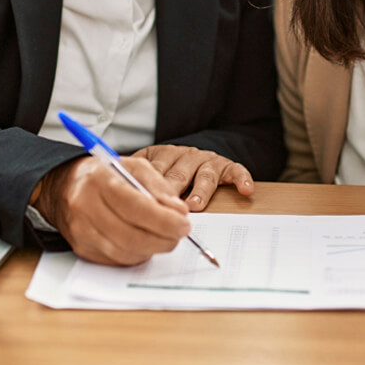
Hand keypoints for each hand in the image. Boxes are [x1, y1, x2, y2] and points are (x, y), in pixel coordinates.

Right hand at [31, 156, 190, 265]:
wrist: (62, 187)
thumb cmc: (102, 174)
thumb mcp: (133, 167)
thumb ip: (158, 186)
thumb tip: (179, 211)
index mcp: (99, 181)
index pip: (136, 207)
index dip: (164, 220)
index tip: (184, 224)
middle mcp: (86, 207)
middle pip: (132, 236)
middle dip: (163, 239)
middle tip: (178, 234)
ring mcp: (82, 231)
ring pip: (126, 253)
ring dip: (152, 249)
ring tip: (163, 237)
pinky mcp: (82, 249)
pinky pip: (116, 260)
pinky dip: (137, 255)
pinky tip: (143, 242)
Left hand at [131, 145, 253, 210]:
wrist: (197, 155)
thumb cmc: (168, 171)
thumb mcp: (148, 172)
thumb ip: (137, 184)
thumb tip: (118, 204)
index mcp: (162, 156)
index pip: (154, 171)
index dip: (150, 189)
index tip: (144, 204)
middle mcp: (184, 156)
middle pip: (178, 174)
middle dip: (172, 193)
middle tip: (167, 209)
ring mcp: (206, 160)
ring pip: (204, 175)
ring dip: (200, 191)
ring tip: (194, 207)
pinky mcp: (226, 165)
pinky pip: (235, 170)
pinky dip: (240, 178)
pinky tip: (245, 190)